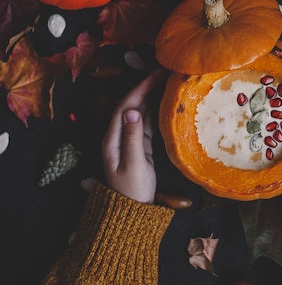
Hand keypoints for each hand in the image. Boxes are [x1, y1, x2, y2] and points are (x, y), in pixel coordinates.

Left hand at [101, 72, 160, 202]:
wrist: (131, 213)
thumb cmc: (132, 192)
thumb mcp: (134, 165)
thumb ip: (133, 138)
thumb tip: (132, 111)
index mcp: (112, 139)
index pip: (125, 106)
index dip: (139, 89)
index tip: (154, 75)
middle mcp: (118, 135)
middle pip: (130, 105)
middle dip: (145, 87)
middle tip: (163, 71)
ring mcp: (128, 139)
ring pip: (139, 111)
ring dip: (150, 95)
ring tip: (165, 80)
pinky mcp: (138, 145)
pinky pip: (145, 121)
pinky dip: (154, 108)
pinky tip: (162, 99)